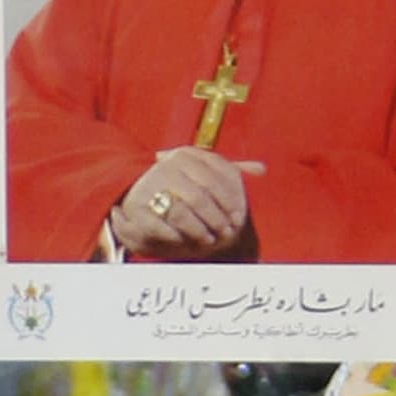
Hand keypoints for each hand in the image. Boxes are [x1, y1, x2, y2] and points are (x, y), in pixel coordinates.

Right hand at [106, 147, 264, 259]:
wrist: (133, 191)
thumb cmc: (178, 185)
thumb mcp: (201, 172)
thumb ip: (228, 172)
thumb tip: (261, 170)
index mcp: (185, 154)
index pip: (217, 177)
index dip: (231, 200)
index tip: (240, 217)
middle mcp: (166, 166)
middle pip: (201, 197)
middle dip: (217, 219)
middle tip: (227, 233)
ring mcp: (149, 186)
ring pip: (182, 212)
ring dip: (199, 229)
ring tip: (209, 239)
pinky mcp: (136, 207)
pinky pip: (161, 226)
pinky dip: (177, 236)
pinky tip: (188, 241)